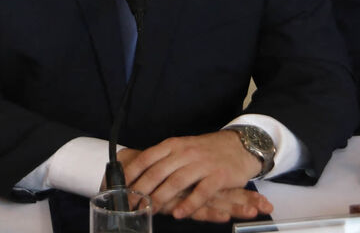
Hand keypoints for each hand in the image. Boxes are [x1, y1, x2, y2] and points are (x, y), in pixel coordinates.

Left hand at [122, 130, 271, 221]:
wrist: (240, 145)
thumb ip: (165, 159)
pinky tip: (178, 214)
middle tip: (129, 204)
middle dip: (140, 190)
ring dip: (160, 198)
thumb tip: (139, 174)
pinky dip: (189, 204)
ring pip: (176, 182)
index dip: (131, 173)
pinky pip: (201, 192)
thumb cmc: (207, 150)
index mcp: (174, 145)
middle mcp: (185, 152)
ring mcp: (202, 164)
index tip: (118, 186)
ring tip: (147, 210)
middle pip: (157, 172)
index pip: (147, 158)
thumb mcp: (183, 148)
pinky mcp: (218, 176)